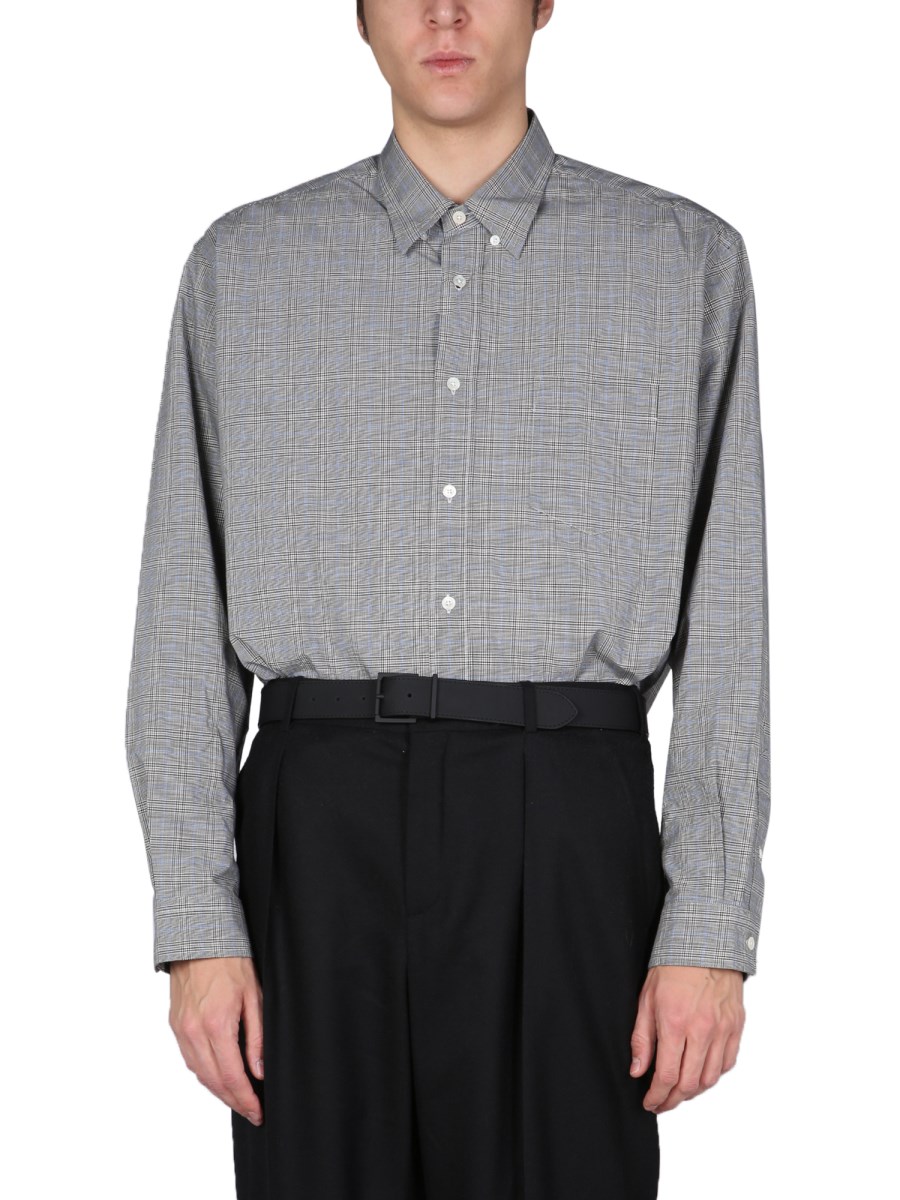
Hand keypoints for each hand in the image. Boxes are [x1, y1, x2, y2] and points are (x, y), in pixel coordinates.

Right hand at [168, 956, 264, 1125]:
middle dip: (234, 1101)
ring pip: (199, 1074)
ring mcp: (181, 1030)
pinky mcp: (175, 1025)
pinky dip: (204, 1073)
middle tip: (251, 1112)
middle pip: (214, 1081)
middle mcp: (194, 1032)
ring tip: (237, 1098)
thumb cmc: (230, 962)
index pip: (232, 1076)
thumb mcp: (254, 997)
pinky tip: (218, 1076)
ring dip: (218, 1091)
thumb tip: (259, 1071)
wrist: (200, 939)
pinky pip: (190, 1059)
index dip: (245, 1099)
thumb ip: (256, 1037)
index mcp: (216, 1025)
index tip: (257, 1112)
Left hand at [629, 965, 744, 1113]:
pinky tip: (700, 1074)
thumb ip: (642, 1038)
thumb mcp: (647, 999)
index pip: (667, 1075)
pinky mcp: (736, 1027)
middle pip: (690, 1084)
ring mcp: (722, 1030)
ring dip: (693, 1092)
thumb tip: (637, 1070)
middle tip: (662, 1102)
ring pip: (710, 1078)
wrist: (706, 945)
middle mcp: (702, 1030)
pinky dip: (713, 1075)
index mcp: (675, 1023)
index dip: (657, 1096)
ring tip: (679, 1092)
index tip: (650, 1102)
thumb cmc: (673, 968)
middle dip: (673, 1100)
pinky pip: (727, 1063)